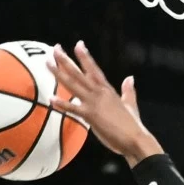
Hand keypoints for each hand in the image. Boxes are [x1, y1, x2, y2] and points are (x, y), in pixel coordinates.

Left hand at [46, 42, 154, 163]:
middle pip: (79, 73)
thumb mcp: (130, 104)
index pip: (94, 69)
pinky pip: (73, 108)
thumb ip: (128, 91)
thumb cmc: (134, 126)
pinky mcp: (91, 116)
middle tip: (55, 48)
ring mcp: (94, 103)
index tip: (78, 44)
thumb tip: (130, 78)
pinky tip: (51, 99)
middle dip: (66, 60)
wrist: (136, 139)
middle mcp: (99, 92)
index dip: (85, 57)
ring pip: (73, 84)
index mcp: (108, 90)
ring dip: (59, 74)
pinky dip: (62, 104)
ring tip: (47, 63)